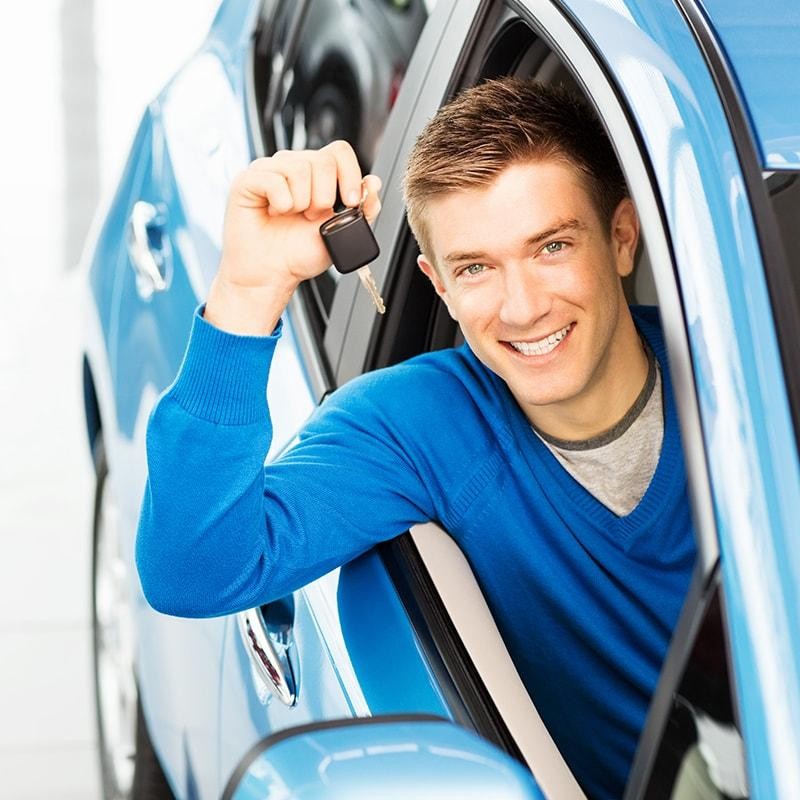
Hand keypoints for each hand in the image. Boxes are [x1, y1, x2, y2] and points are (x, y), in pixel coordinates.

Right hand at [206, 141, 381, 334]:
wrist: (272, 274)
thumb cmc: (299, 254)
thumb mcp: (341, 232)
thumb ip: (362, 209)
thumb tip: (373, 183)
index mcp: (316, 174)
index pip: (339, 151)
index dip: (350, 174)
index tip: (350, 202)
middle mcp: (293, 166)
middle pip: (323, 160)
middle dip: (324, 197)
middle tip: (311, 217)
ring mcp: (270, 170)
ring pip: (299, 168)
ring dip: (301, 203)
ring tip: (292, 216)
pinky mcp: (248, 180)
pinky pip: (274, 180)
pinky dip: (280, 203)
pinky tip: (273, 213)